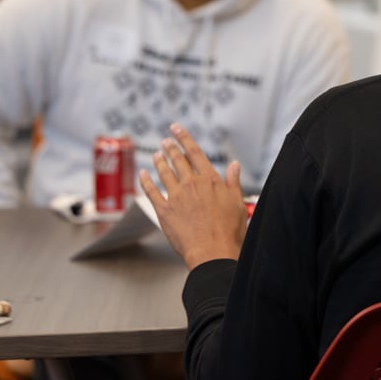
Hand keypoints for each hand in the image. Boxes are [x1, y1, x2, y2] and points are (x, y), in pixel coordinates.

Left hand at [140, 123, 247, 269]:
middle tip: (165, 140)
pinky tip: (143, 174)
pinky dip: (146, 181)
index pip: (195, 152)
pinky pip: (151, 192)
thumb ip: (233, 181)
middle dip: (170, 148)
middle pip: (178, 160)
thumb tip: (234, 165)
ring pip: (164, 173)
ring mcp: (176, 197)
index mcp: (210, 180)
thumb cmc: (229, 230)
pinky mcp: (164, 211)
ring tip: (156, 154)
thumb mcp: (237, 202)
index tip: (176, 128)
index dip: (184, 138)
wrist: (212, 251)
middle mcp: (191, 184)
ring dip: (159, 161)